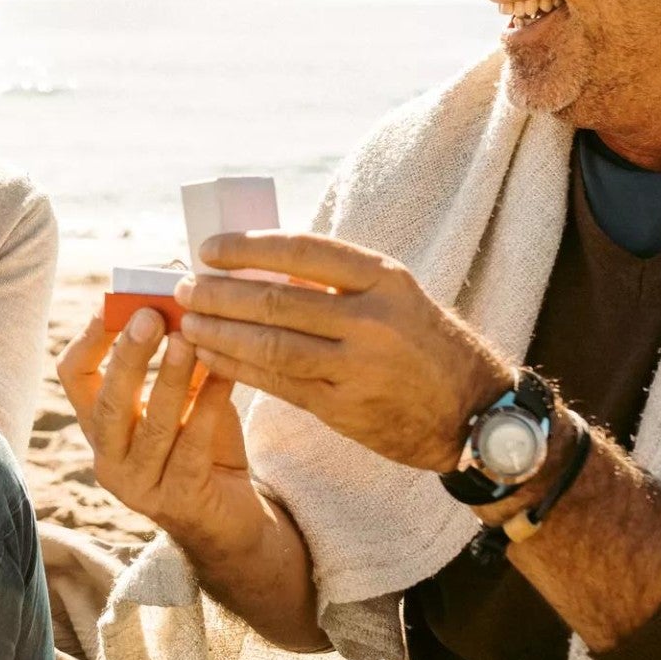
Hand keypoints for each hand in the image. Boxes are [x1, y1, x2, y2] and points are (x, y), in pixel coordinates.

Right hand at [55, 309, 262, 545]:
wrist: (231, 518)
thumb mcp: (182, 401)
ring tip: (190, 339)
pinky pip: (192, 446)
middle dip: (129, 355)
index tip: (119, 302)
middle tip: (152, 315)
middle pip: (107, 401)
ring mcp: (139, 486)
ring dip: (172, 377)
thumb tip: (182, 301)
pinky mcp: (178, 502)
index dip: (92, 336)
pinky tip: (227, 373)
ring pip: (151, 425)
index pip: (74, 375)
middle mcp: (108, 458)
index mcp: (99, 426)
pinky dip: (209, 405)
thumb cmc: (202, 447)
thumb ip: (177, 359)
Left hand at [174, 231, 510, 472]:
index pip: (303, 251)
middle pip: (276, 301)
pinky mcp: (344, 407)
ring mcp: (358, 366)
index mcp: (384, 278)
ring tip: (188, 323)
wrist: (475, 412)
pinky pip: (277, 383)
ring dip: (220, 333)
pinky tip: (211, 358)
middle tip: (185, 288)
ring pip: (270, 345)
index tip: (208, 249)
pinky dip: (237, 368)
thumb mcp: (394, 296)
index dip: (248, 248)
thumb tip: (255, 265)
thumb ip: (337, 282)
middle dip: (220, 294)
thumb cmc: (422, 343)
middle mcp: (372, 319)